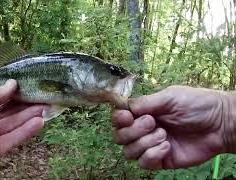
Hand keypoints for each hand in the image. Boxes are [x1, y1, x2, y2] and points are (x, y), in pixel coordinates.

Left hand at [0, 79, 45, 172]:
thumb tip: (13, 85)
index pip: (2, 100)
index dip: (17, 95)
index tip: (32, 88)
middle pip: (10, 113)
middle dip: (27, 105)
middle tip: (45, 98)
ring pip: (13, 126)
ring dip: (30, 117)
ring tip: (46, 108)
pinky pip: (11, 141)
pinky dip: (25, 132)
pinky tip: (39, 122)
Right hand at [112, 85, 232, 169]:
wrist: (220, 125)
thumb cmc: (197, 105)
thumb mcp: (169, 97)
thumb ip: (145, 102)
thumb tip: (124, 107)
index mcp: (143, 112)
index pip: (118, 118)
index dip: (119, 119)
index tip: (128, 117)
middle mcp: (143, 129)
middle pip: (119, 136)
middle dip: (133, 131)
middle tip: (153, 123)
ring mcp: (150, 145)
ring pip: (129, 152)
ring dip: (144, 143)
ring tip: (164, 135)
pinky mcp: (160, 160)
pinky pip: (144, 163)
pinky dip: (153, 154)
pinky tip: (168, 147)